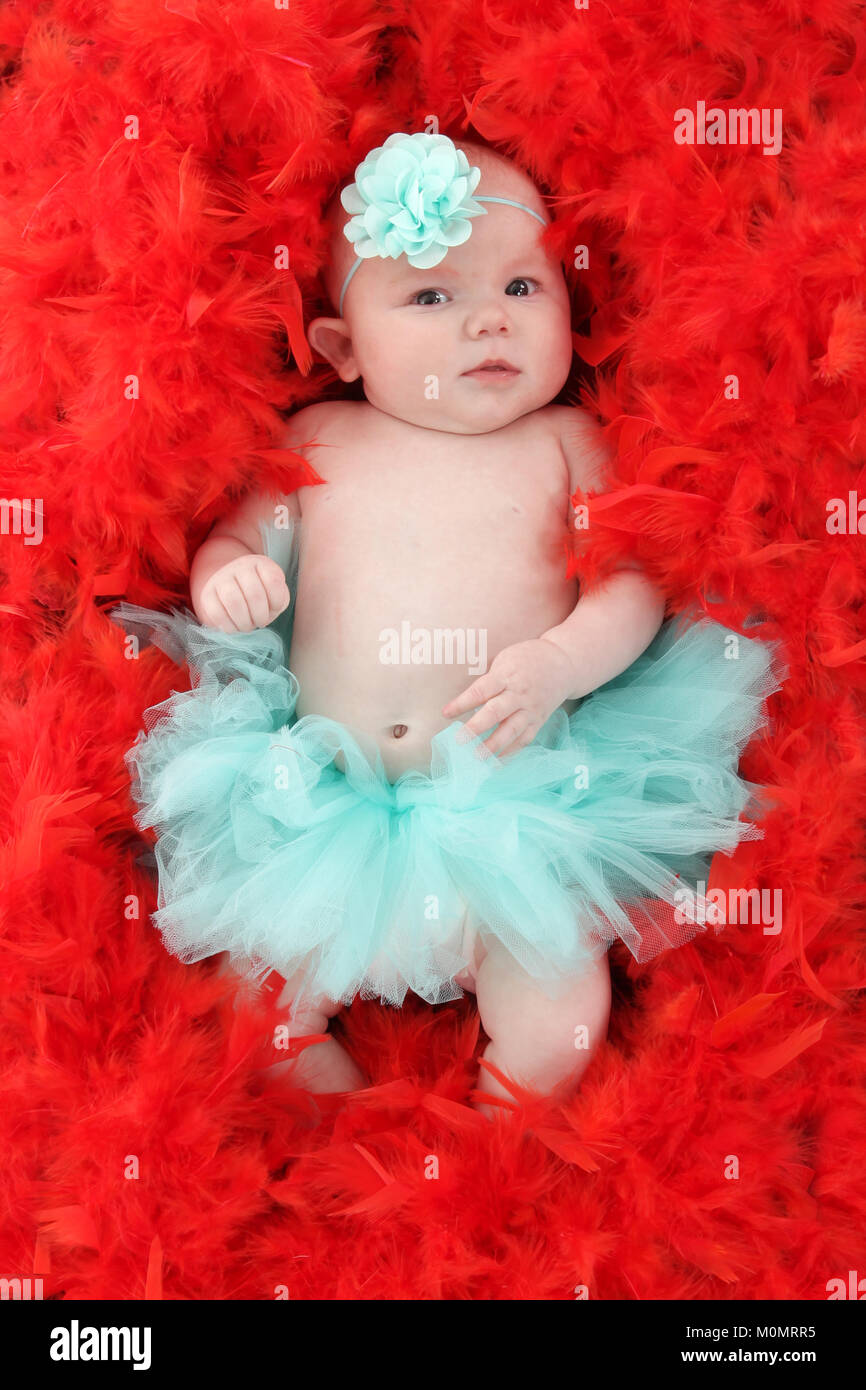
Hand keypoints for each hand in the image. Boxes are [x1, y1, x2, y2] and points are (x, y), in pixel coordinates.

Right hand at [196, 554, 289, 632]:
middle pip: (254, 594)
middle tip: (259, 622)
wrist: (232, 586)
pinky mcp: (207, 593)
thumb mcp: (276, 594)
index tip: (273, 609)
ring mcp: (221, 578)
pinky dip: (228, 626)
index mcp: (262, 564)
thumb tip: (268, 612)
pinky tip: (234, 626)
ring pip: (234, 602)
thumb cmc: (260, 595)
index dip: (276, 602)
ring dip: (244, 622)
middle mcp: (241, 566)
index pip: (273, 581)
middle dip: (260, 616)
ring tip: (247, 626)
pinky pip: (216, 613)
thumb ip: (279, 602)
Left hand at [441, 638, 575, 759]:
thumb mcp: (505, 660)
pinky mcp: (539, 720)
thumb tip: (465, 701)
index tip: (446, 713)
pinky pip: (524, 738)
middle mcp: (519, 694)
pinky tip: (497, 760)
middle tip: (459, 740)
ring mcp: (530, 709)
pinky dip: (511, 751)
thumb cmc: (526, 659)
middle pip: (496, 712)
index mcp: (507, 676)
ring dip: (493, 745)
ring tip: (477, 757)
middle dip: (476, 727)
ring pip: (511, 730)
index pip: (481, 691)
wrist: (562, 663)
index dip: (462, 703)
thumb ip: (488, 681)